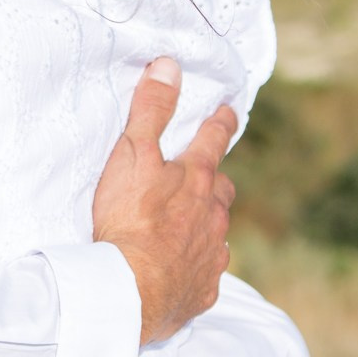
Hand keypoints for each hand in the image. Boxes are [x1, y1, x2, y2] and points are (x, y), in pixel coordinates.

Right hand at [92, 58, 237, 343]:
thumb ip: (151, 110)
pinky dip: (196, 265)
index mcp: (198, 179)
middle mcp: (213, 215)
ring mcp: (210, 253)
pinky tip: (182, 269)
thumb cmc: (130, 220)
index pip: (215, 140)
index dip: (221, 122)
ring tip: (187, 225)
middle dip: (214, 181)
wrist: (131, 290)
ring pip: (216, 231)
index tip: (228, 112)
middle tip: (202, 177)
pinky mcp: (201, 288)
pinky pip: (205, 271)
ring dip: (205, 224)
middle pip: (222, 190)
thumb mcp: (133, 154)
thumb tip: (169, 66)